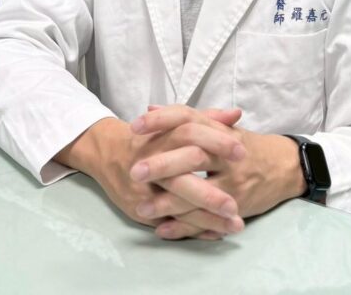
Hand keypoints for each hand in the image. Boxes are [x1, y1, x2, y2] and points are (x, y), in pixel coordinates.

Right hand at [55, 110, 246, 239]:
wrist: (108, 152)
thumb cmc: (150, 137)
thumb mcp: (175, 123)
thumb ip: (206, 118)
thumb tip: (237, 114)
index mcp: (162, 135)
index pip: (189, 134)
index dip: (216, 141)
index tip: (242, 153)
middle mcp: (151, 161)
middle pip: (180, 177)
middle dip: (209, 194)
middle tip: (237, 205)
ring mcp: (144, 188)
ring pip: (175, 206)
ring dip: (206, 218)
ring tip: (236, 225)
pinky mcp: (139, 208)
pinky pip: (169, 221)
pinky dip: (193, 229)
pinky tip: (216, 234)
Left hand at [130, 108, 306, 239]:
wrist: (286, 166)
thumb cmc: (246, 146)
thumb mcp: (220, 128)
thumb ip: (186, 119)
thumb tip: (150, 108)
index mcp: (219, 131)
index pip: (188, 119)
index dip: (162, 121)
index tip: (135, 126)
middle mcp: (227, 154)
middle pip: (193, 155)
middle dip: (163, 164)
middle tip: (134, 171)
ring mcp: (234, 181)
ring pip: (199, 192)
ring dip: (169, 202)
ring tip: (142, 207)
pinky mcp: (238, 206)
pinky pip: (208, 219)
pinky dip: (185, 226)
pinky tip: (162, 228)